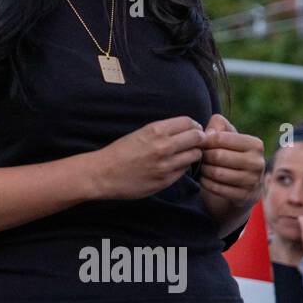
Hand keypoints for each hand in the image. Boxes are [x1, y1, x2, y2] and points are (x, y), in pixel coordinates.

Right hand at [92, 117, 206, 201]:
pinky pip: (184, 171)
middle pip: (198, 138)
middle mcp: (164, 146)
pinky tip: (172, 166)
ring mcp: (166, 165)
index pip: (189, 122)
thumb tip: (187, 130)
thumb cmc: (120, 151)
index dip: (193, 125)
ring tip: (184, 154)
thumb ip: (163, 131)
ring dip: (193, 154)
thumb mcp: (141, 133)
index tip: (192, 130)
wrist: (103, 173)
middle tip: (194, 142)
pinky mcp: (165, 180)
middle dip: (199, 139)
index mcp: (156, 130)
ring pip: (195, 155)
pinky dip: (182, 167)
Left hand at [197, 114, 264, 217]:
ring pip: (217, 173)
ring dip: (204, 170)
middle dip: (204, 157)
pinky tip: (205, 179)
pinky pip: (218, 189)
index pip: (219, 138)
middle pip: (218, 156)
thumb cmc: (231, 154)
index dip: (204, 141)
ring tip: (202, 168)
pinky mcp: (245, 196)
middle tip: (199, 157)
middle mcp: (258, 162)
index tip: (200, 144)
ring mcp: (253, 181)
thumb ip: (218, 125)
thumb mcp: (227, 136)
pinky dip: (206, 183)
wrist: (241, 186)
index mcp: (255, 144)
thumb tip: (208, 134)